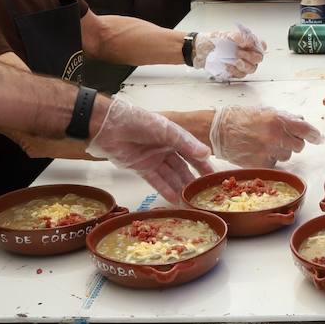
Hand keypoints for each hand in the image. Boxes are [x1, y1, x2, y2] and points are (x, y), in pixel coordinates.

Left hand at [86, 96, 214, 201]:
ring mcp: (154, 159)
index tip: (214, 176)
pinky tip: (175, 199)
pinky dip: (166, 190)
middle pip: (183, 166)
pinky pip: (157, 181)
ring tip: (191, 201)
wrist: (110, 127)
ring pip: (171, 176)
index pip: (192, 152)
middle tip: (204, 193)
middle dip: (193, 179)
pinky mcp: (141, 168)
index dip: (203, 164)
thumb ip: (186, 144)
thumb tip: (207, 154)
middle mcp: (165, 148)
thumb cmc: (140, 122)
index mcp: (173, 136)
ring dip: (180, 187)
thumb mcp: (167, 131)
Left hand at [194, 28, 266, 79]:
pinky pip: (241, 75)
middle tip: (238, 53)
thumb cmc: (215, 41)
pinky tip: (228, 65)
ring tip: (234, 60)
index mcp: (248, 43)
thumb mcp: (225, 35)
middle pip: (258, 58)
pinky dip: (234, 70)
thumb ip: (237, 37)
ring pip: (252, 68)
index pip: (262, 45)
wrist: (202, 51)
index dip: (259, 47)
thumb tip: (246, 40)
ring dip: (243, 65)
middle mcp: (248, 53)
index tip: (249, 45)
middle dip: (249, 56)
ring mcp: (243, 64)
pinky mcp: (236, 72)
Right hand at [210, 105, 324, 166]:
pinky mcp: (261, 164)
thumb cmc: (240, 118)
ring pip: (287, 156)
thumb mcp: (265, 111)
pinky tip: (258, 151)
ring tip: (265, 143)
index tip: (319, 139)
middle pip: (299, 146)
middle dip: (294, 142)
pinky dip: (270, 159)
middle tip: (282, 138)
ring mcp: (268, 152)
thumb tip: (302, 122)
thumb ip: (285, 117)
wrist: (218, 131)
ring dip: (281, 151)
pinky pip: (275, 164)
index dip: (314, 135)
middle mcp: (275, 136)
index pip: (305, 129)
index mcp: (278, 120)